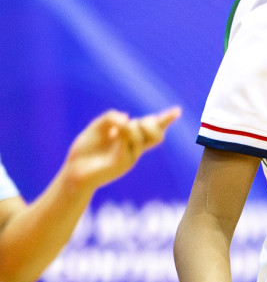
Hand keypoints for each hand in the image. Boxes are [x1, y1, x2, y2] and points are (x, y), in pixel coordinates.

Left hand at [62, 107, 180, 192]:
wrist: (74, 171)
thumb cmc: (85, 151)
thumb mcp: (97, 127)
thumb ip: (110, 117)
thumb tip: (127, 118)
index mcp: (131, 139)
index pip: (154, 130)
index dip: (166, 119)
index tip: (177, 110)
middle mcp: (135, 149)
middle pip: (157, 134)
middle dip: (150, 123)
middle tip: (131, 124)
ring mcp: (131, 157)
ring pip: (140, 135)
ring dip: (129, 128)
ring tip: (115, 131)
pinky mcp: (123, 164)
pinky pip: (127, 143)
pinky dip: (121, 135)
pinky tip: (112, 136)